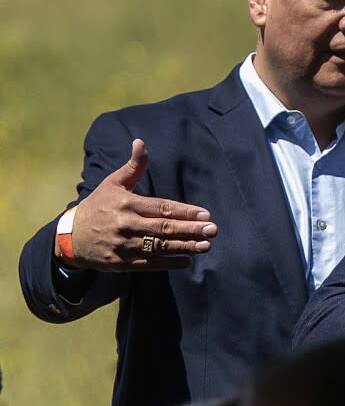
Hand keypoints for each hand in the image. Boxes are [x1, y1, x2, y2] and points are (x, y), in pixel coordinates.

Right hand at [55, 139, 216, 271]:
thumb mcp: (113, 183)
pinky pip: (149, 264)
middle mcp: (126, 225)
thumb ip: (133, 166)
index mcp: (126, 204)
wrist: (70, 237)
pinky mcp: (121, 263)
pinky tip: (187, 261)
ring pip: (159, 247)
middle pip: (164, 228)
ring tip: (206, 245)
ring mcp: (124, 246)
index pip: (161, 208)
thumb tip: (140, 142)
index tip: (205, 214)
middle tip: (213, 230)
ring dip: (184, 247)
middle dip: (191, 229)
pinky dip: (169, 263)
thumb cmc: (98, 205)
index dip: (185, 211)